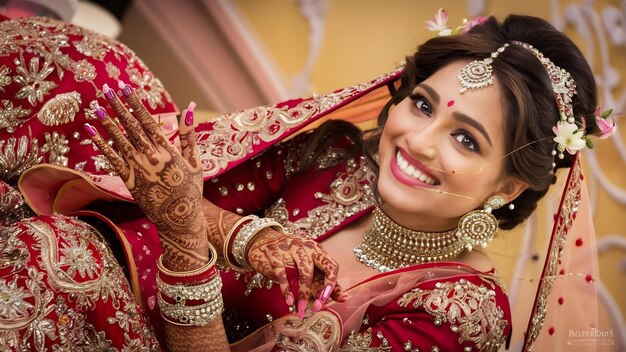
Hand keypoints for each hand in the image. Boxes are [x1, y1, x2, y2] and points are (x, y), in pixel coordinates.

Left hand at [85, 82, 207, 270]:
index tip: (126, 89)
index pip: (148, 121)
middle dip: (119, 107)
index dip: (136, 104)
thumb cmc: (190, 189)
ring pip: (119, 141)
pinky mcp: (129, 181)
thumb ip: (189, 135)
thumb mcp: (195, 162)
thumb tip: (188, 109)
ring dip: (107, 122)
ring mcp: (139, 169)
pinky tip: (90, 132)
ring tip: (96, 106)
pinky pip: (112, 159)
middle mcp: (151, 157)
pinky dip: (100, 145)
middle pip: (131, 127)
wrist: (179, 219)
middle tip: (107, 90)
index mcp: (168, 150)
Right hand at [246, 229, 347, 317]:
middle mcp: (306, 247)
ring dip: (303, 292)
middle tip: (318, 306)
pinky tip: (288, 300)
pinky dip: (285, 288)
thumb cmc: (292, 257)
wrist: (263, 241)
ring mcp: (290, 247)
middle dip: (321, 287)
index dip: (332, 283)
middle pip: (321, 265)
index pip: (331, 265)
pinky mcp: (274, 251)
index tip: (327, 299)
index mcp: (317, 250)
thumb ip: (327, 282)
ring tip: (301, 308)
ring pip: (302, 271)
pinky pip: (281, 271)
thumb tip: (345, 297)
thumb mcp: (310, 266)